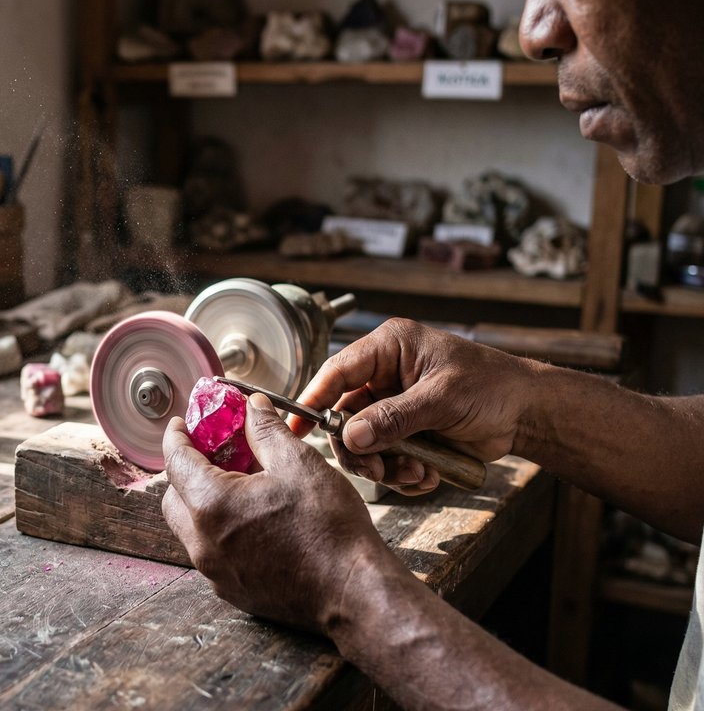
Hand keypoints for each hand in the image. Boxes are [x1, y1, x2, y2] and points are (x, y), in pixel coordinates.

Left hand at [161, 393, 394, 632]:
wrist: (354, 591)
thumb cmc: (329, 529)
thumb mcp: (298, 463)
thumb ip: (266, 430)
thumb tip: (252, 408)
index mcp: (211, 505)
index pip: (175, 462)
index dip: (176, 436)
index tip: (181, 424)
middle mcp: (203, 543)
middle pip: (174, 498)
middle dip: (185, 472)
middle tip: (212, 454)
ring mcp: (215, 572)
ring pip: (190, 529)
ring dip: (202, 503)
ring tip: (237, 485)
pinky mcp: (232, 591)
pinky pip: (211, 553)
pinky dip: (219, 531)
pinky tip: (251, 520)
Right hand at [296, 318, 537, 494]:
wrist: (528, 413)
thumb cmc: (492, 386)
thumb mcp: (440, 398)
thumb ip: (393, 418)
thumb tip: (350, 437)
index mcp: (388, 348)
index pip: (337, 372)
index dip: (314, 399)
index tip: (296, 428)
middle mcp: (384, 376)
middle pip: (345, 416)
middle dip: (358, 448)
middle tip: (375, 470)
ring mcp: (393, 406)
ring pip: (362, 443)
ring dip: (382, 465)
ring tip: (410, 474)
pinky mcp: (406, 433)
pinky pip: (385, 458)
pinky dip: (401, 473)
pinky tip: (426, 475)